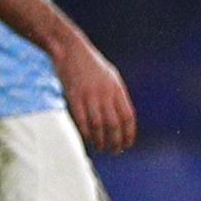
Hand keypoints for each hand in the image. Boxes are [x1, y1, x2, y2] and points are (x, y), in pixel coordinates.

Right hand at [56, 35, 137, 155]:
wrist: (71, 50)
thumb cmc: (91, 65)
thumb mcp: (111, 77)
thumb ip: (117, 96)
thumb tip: (123, 119)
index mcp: (117, 89)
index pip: (128, 117)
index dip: (129, 133)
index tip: (127, 144)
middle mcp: (105, 93)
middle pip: (114, 124)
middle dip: (116, 141)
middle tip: (114, 151)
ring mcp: (89, 95)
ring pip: (98, 125)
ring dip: (101, 140)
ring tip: (101, 147)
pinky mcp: (74, 96)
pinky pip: (82, 120)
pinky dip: (86, 133)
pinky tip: (88, 139)